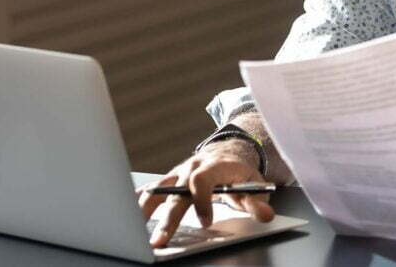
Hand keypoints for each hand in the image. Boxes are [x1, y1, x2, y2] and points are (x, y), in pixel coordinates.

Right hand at [137, 139, 274, 246]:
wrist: (228, 153)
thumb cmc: (239, 174)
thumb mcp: (254, 186)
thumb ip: (257, 202)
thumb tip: (266, 216)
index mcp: (214, 166)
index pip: (202, 180)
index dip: (202, 201)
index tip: (207, 222)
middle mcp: (192, 168)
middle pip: (177, 192)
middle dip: (169, 218)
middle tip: (161, 240)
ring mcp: (178, 174)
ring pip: (158, 191)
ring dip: (146, 212)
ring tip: (135, 232)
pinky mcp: (169, 181)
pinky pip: (151, 190)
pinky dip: (140, 203)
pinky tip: (129, 217)